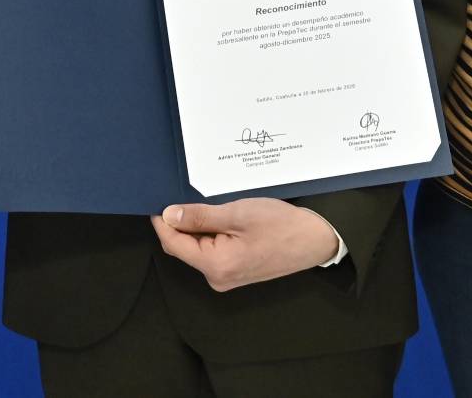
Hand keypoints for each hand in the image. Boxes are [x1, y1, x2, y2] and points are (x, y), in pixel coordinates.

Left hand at [150, 198, 338, 290]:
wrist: (314, 240)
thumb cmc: (281, 226)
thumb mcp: (237, 213)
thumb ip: (200, 216)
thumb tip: (168, 215)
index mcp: (215, 265)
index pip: (173, 244)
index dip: (162, 222)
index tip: (157, 201)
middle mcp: (217, 277)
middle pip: (184, 247)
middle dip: (181, 222)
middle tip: (185, 194)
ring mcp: (227, 276)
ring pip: (198, 248)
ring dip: (198, 226)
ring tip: (210, 204)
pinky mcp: (235, 270)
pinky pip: (212, 251)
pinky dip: (211, 233)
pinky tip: (221, 217)